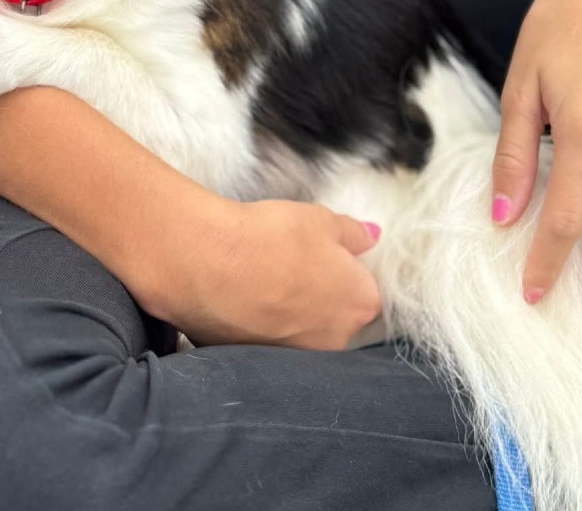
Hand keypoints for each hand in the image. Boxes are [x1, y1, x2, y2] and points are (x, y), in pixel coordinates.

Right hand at [137, 198, 382, 349]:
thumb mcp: (320, 219)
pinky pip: (267, 340)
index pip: (366, 293)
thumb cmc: (272, 237)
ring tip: (261, 278)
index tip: (321, 255)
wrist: (209, 263)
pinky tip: (241, 297)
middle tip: (289, 264)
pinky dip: (259, 323)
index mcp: (360, 304)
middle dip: (319, 296)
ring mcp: (296, 357)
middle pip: (337, 318)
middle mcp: (335, 340)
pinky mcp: (257, 363)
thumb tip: (372, 237)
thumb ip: (353, 232)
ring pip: (301, 332)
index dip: (345, 272)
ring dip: (288, 312)